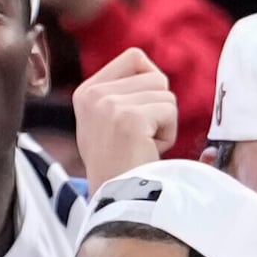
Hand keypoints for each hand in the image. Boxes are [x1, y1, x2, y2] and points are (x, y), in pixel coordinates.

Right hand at [72, 49, 177, 185]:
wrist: (115, 199)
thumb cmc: (119, 164)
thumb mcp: (108, 120)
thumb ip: (122, 92)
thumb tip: (153, 73)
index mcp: (86, 91)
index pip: (135, 57)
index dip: (150, 84)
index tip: (137, 116)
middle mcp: (93, 94)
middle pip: (155, 76)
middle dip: (157, 108)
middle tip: (139, 138)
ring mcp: (109, 105)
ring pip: (166, 94)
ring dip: (164, 122)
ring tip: (143, 145)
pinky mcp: (129, 118)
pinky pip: (170, 111)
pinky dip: (168, 134)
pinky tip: (147, 151)